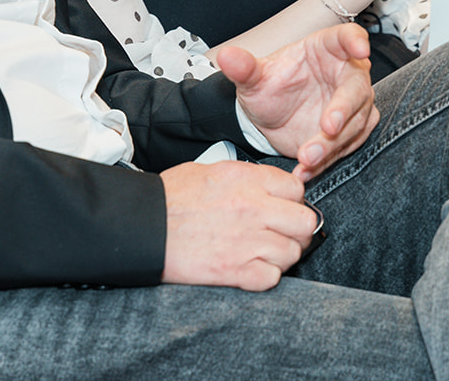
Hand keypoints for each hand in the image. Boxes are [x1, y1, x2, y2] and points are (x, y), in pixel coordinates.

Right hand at [159, 160, 315, 289]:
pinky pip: (272, 277)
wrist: (143, 226)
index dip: (292, 200)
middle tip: (284, 232)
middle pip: (304, 222)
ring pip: (292, 253)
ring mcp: (246, 241)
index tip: (283, 207)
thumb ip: (246, 177)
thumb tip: (269, 186)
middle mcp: (252, 209)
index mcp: (246, 180)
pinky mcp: (235, 271)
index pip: (296, 189)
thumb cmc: (171, 198)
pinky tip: (251, 267)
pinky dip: (265, 275)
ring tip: (263, 252)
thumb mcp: (210, 170)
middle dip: (297, 229)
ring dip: (281, 254)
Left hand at [217, 22, 378, 181]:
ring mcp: (352, 105)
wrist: (267, 117)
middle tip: (328, 127)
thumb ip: (244, 67)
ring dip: (332, 143)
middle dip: (344, 109)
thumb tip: (227, 56)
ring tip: (306, 157)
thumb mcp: (253, 78)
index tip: (360, 48)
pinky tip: (306, 169)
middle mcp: (345, 75)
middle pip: (357, 88)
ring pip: (355, 124)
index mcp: (326, 49)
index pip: (347, 37)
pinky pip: (345, 148)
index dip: (356, 41)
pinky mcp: (350, 132)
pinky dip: (326, 161)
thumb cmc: (269, 86)